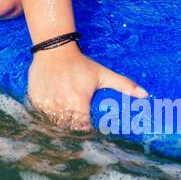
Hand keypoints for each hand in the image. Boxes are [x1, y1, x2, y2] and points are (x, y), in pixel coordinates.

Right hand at [26, 46, 146, 130]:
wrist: (54, 49)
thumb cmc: (81, 64)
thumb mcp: (103, 74)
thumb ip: (124, 85)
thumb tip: (145, 94)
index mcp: (78, 101)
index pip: (82, 128)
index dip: (86, 130)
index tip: (88, 127)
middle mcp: (60, 104)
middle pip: (67, 128)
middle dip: (72, 128)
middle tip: (76, 123)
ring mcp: (46, 103)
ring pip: (53, 123)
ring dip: (59, 123)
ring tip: (65, 117)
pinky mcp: (35, 99)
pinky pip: (41, 115)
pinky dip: (46, 116)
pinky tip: (52, 111)